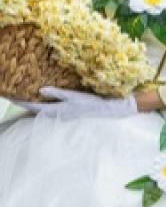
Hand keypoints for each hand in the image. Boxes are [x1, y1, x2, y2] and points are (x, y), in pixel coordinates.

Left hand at [20, 88, 136, 118]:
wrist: (110, 111)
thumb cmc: (93, 103)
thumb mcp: (74, 96)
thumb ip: (57, 93)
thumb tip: (40, 90)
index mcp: (59, 111)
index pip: (36, 107)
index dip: (24, 102)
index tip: (14, 97)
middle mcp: (60, 116)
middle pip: (39, 111)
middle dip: (29, 104)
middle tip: (19, 97)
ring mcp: (66, 117)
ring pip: (47, 112)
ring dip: (38, 106)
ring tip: (30, 99)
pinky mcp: (72, 115)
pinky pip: (54, 112)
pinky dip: (47, 107)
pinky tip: (48, 102)